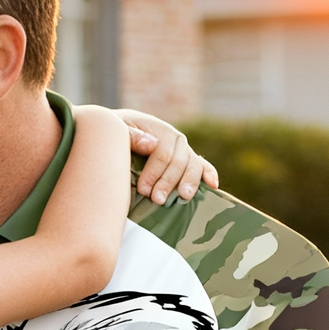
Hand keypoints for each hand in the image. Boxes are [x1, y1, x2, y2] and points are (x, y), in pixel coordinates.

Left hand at [98, 107, 217, 203]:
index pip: (162, 152)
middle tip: (157, 199)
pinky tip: (213, 185)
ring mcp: (182, 149)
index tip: (143, 190)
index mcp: (158, 130)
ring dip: (190, 181)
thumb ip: (131, 136)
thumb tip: (152, 144)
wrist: (117, 134)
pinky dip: (208, 173)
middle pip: (179, 160)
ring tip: (184, 197)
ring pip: (192, 164)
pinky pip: (201, 165)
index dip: (154, 172)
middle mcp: (174, 138)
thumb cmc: (115, 136)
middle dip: (168, 182)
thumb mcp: (117, 132)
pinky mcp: (186, 159)